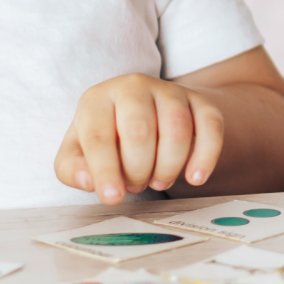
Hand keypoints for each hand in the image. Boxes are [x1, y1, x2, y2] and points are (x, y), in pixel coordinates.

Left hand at [55, 74, 223, 203]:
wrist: (146, 112)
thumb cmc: (108, 137)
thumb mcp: (79, 150)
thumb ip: (72, 168)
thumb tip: (88, 180)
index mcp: (97, 99)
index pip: (99, 135)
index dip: (105, 170)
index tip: (112, 197)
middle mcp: (133, 87)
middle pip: (140, 132)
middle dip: (138, 170)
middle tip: (136, 185)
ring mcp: (169, 91)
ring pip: (176, 129)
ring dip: (168, 167)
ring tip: (158, 181)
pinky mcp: (199, 101)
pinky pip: (210, 126)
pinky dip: (205, 156)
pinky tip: (194, 178)